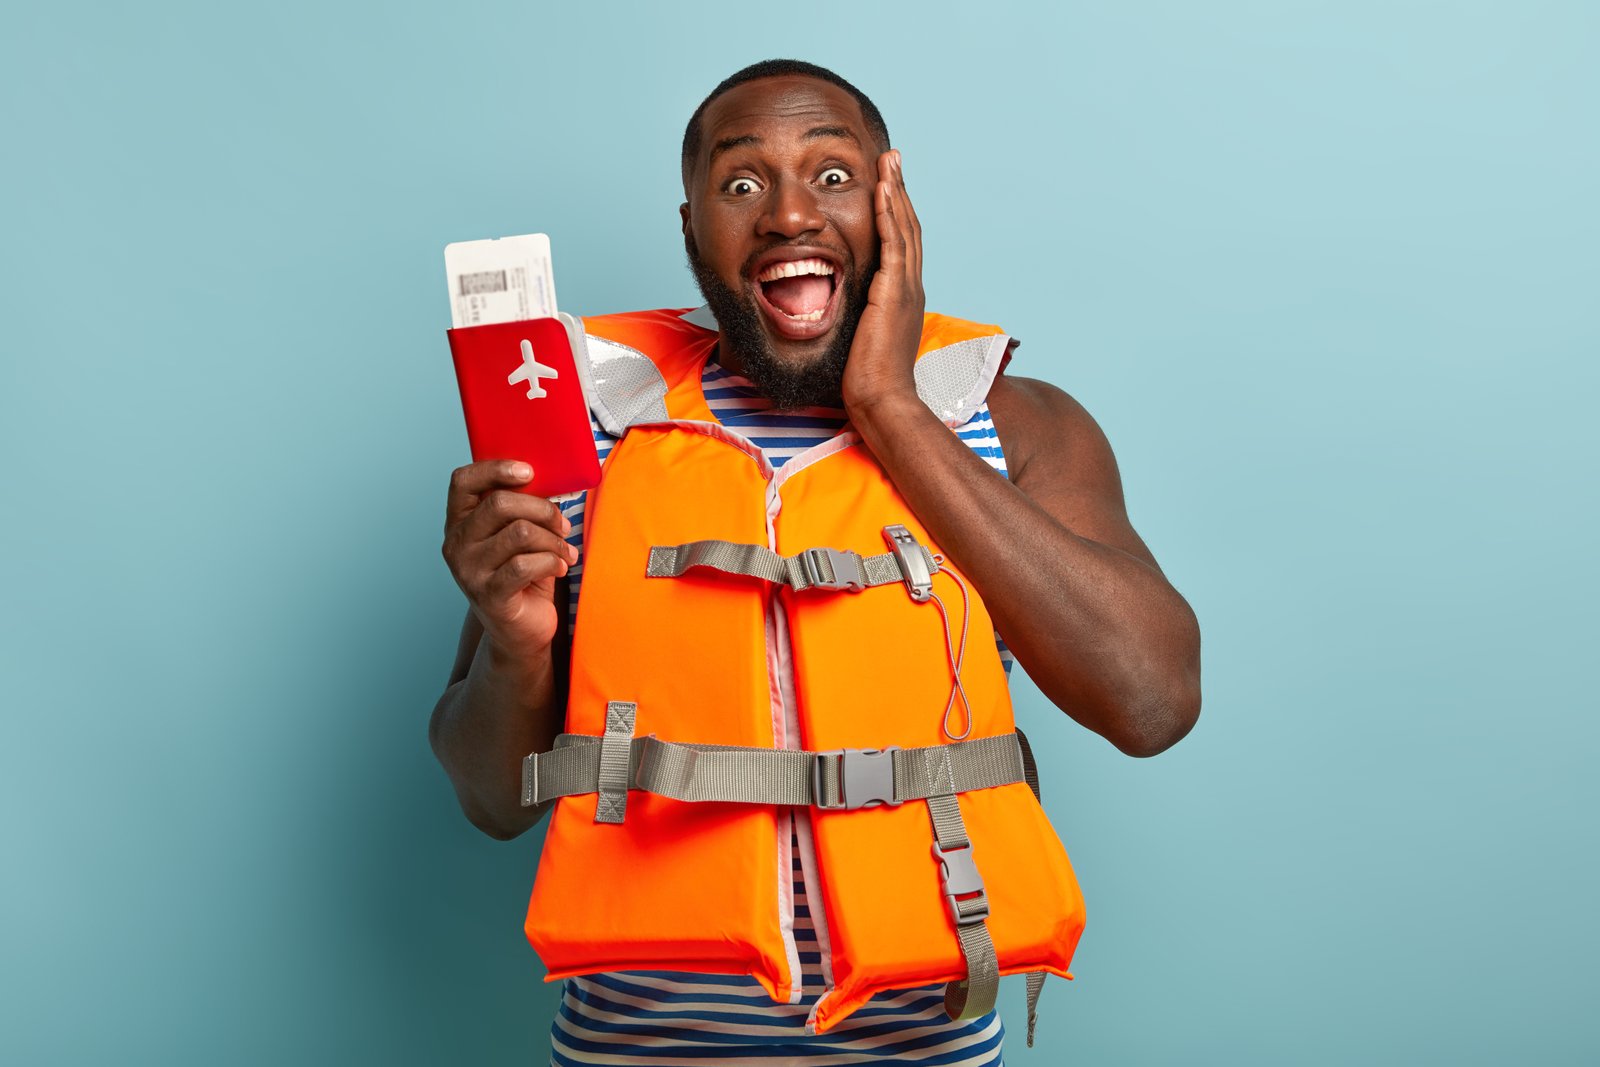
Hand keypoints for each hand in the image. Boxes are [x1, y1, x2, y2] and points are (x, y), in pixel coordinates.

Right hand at [441, 460, 576, 662]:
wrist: (520, 631)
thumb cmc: (523, 576)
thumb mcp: (518, 537)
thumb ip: (522, 509)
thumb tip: (551, 479)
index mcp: (460, 522)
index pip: (463, 481)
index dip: (496, 469)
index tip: (530, 472)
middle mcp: (456, 544)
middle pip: (500, 504)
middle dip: (542, 510)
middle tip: (563, 524)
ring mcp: (469, 571)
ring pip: (520, 532)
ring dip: (553, 539)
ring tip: (566, 552)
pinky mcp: (489, 595)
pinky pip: (527, 564)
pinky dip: (552, 561)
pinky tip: (560, 568)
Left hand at [841, 148, 925, 416]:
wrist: (881, 401)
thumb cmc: (868, 381)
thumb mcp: (862, 340)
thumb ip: (859, 318)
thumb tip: (844, 312)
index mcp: (903, 298)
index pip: (902, 245)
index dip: (896, 213)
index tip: (887, 186)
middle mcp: (911, 288)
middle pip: (908, 228)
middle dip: (900, 192)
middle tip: (893, 160)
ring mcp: (906, 289)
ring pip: (904, 229)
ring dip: (896, 192)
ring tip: (889, 162)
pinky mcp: (894, 293)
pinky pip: (893, 244)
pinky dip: (889, 215)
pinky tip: (882, 191)